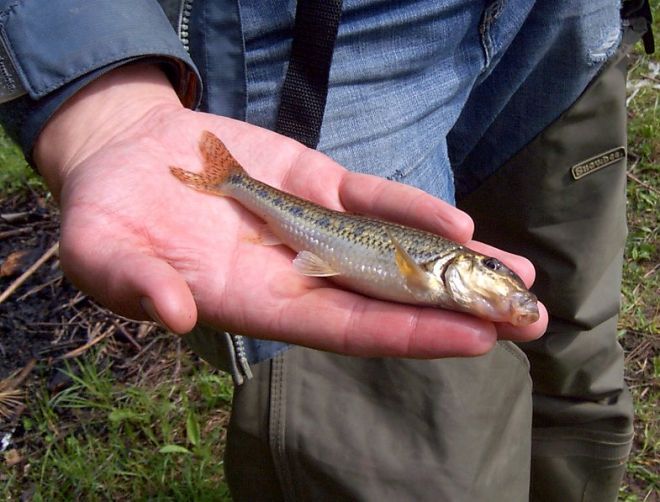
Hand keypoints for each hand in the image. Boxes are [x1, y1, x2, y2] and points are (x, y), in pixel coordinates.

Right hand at [35, 64, 546, 357]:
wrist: (125, 158)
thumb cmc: (108, 219)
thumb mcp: (104, 256)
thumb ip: (139, 286)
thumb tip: (175, 313)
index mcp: (256, 304)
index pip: (345, 329)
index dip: (406, 334)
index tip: (471, 342)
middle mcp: (296, 271)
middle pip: (387, 297)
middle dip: (455, 309)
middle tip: (525, 319)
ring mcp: (312, 226)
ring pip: (394, 249)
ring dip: (454, 263)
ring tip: (518, 275)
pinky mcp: (313, 183)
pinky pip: (370, 198)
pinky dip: (411, 209)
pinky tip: (456, 221)